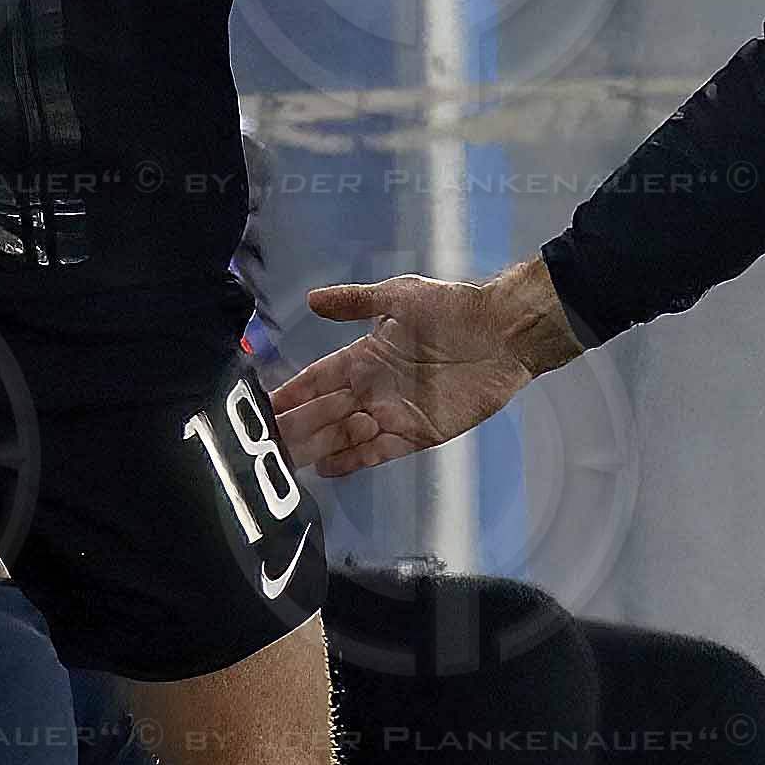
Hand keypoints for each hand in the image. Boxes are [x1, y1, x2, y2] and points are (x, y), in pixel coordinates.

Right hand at [269, 258, 584, 476]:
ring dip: (318, 445)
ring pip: (344, 436)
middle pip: (324, 413)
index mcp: (364, 357)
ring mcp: (393, 414)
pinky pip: (378, 452)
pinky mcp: (417, 434)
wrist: (503, 334)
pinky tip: (326, 467)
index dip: (290, 393)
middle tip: (262, 442)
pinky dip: (353, 460)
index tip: (261, 405)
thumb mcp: (400, 296)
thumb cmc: (454, 309)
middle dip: (295, 426)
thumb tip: (312, 299)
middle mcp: (372, 389)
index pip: (316, 379)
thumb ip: (356, 302)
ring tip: (286, 458)